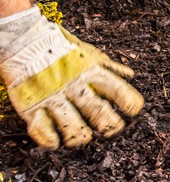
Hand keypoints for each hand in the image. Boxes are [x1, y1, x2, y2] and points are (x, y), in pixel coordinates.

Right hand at [0, 7, 143, 148]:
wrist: (24, 40)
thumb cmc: (60, 48)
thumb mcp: (89, 54)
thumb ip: (109, 67)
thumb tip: (130, 74)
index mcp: (92, 73)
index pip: (119, 91)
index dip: (130, 104)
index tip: (132, 111)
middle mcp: (74, 87)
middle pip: (100, 114)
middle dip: (110, 126)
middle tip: (110, 129)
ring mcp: (52, 97)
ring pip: (74, 128)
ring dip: (81, 137)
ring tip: (83, 136)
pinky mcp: (31, 106)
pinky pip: (42, 130)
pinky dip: (51, 140)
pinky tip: (57, 141)